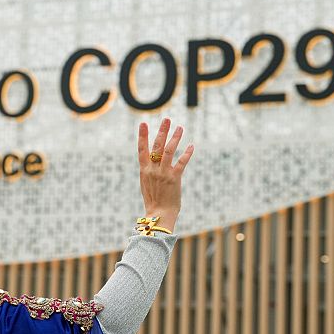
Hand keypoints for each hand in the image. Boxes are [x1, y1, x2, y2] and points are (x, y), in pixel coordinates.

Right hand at [137, 118, 193, 232]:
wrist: (159, 214)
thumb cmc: (153, 200)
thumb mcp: (146, 184)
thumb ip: (149, 171)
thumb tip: (151, 160)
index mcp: (144, 170)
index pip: (141, 149)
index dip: (142, 136)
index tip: (143, 123)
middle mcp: (153, 169)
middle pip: (157, 146)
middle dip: (162, 131)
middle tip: (167, 119)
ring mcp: (163, 173)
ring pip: (169, 151)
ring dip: (175, 138)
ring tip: (180, 127)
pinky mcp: (174, 178)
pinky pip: (181, 162)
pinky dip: (187, 153)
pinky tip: (191, 146)